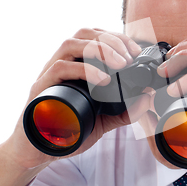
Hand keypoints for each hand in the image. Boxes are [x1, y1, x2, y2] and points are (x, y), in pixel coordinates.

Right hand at [8, 27, 148, 169]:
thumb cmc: (67, 132)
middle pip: (85, 33)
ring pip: (71, 44)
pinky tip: (103, 80)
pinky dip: (84, 70)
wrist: (38, 152)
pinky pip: (60, 68)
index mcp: (77, 66)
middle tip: (130, 57)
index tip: (136, 51)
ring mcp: (50, 74)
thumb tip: (147, 97)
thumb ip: (125, 111)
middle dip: (112, 40)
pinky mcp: (41, 88)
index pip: (96, 37)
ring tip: (120, 64)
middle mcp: (63, 64)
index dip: (118, 38)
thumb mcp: (103, 121)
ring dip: (99, 49)